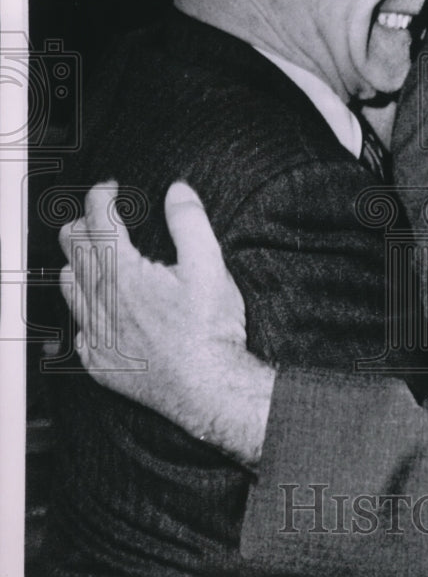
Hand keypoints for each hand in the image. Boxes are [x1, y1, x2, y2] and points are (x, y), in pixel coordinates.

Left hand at [59, 181, 271, 466]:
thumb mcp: (210, 266)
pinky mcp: (98, 361)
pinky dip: (87, 310)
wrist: (208, 388)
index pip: (97, 219)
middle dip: (82, 223)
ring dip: (78, 264)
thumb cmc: (210, 330)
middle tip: (99, 217)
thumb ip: (190, 222)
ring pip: (68, 285)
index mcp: (122, 271)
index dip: (101, 195)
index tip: (110, 187)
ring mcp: (95, 333)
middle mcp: (100, 299)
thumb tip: (177, 191)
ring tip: (98, 258)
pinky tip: (106, 310)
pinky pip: (78, 328)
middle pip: (71, 247)